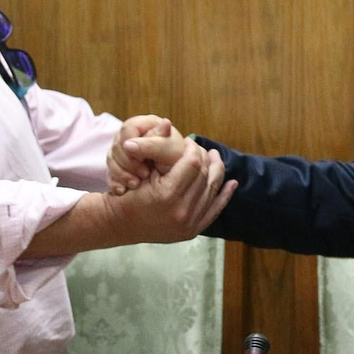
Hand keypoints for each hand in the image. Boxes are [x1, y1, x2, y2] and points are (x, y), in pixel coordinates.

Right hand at [108, 137, 235, 244]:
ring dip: (217, 172)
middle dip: (205, 159)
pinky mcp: (193, 231)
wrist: (121, 224)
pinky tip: (232, 183)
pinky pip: (215, 210)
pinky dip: (224, 195)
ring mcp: (189, 223)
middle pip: (204, 176)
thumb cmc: (128, 193)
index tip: (189, 142)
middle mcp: (181, 211)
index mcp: (167, 194)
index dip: (193, 149)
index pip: (192, 163)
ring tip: (216, 159)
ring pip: (212, 190)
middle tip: (204, 149)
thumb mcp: (138, 169)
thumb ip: (155, 148)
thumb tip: (167, 122)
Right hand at [109, 115, 175, 194]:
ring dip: (122, 174)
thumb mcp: (169, 151)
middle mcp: (132, 135)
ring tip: (136, 184)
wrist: (178, 180)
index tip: (144, 160)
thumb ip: (152, 145)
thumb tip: (127, 144)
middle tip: (145, 174)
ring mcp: (124, 150)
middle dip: (129, 163)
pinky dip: (116, 182)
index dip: (133, 145)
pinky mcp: (119, 164)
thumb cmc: (178, 160)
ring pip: (111, 159)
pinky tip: (123, 190)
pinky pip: (110, 172)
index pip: (127, 129)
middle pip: (117, 146)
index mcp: (145, 124)